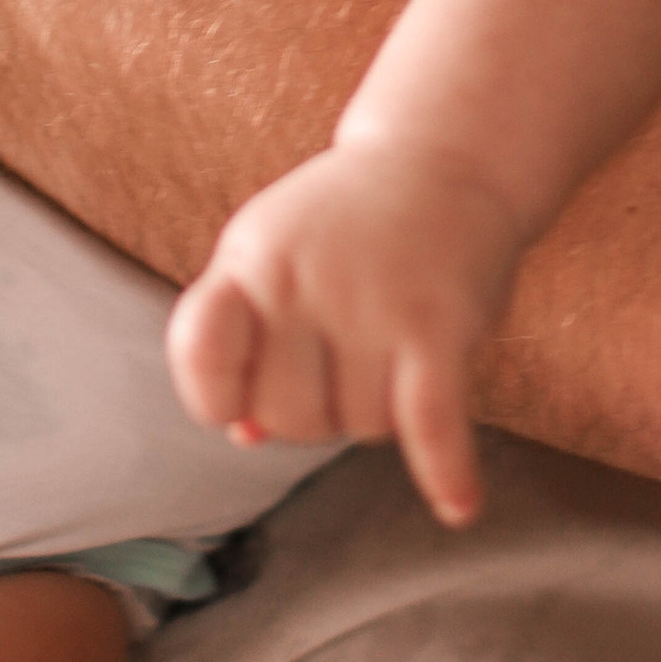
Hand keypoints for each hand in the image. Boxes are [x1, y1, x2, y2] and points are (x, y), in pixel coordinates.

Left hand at [167, 143, 524, 528]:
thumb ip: (246, 338)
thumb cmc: (350, 221)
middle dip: (316, 412)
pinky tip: (459, 506)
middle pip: (287, 416)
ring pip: (360, 427)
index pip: (201, 360)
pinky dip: (448, 468)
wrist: (447, 154)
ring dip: (382, 413)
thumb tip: (241, 436)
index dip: (220, 397)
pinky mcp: (437, 321)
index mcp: (248, 260)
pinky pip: (431, 418)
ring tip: (396, 355)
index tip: (246, 396)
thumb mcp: (275, 255)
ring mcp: (369, 300)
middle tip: (348, 366)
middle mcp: (298, 278)